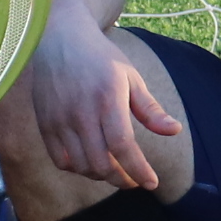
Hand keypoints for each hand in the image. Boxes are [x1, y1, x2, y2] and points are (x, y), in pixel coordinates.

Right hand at [23, 15, 177, 190]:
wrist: (60, 37)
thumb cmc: (100, 57)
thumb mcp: (130, 77)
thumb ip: (150, 109)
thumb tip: (174, 131)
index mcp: (107, 99)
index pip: (123, 146)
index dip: (138, 170)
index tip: (152, 182)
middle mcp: (81, 112)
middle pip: (102, 163)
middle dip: (122, 179)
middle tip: (133, 179)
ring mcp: (60, 120)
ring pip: (82, 166)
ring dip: (101, 175)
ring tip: (114, 170)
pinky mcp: (45, 123)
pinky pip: (61, 160)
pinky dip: (77, 169)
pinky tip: (89, 162)